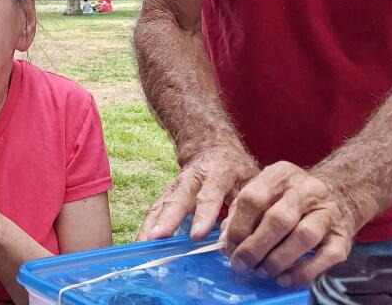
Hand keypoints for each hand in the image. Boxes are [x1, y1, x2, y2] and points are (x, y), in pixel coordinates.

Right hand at [137, 145, 257, 240]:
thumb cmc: (236, 169)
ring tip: (143, 245)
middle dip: (167, 220)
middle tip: (157, 237)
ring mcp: (176, 185)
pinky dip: (146, 226)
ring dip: (151, 224)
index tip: (196, 236)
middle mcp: (192, 178)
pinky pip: (155, 209)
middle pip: (177, 199)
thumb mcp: (250, 180)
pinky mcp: (167, 193)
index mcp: (217, 173)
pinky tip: (140, 243)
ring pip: (162, 204)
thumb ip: (244, 207)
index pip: (209, 196)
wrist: (213, 147)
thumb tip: (232, 238)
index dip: (203, 215)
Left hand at [220, 161, 354, 286]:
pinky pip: (325, 258)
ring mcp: (328, 212)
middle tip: (242, 265)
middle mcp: (306, 189)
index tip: (229, 248)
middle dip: (255, 247)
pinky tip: (284, 279)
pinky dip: (302, 272)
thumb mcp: (263, 195)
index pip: (253, 198)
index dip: (238, 227)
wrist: (338, 196)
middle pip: (278, 219)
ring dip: (277, 260)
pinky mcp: (343, 236)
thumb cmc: (288, 200)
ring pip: (303, 238)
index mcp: (280, 174)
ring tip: (262, 272)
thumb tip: (226, 244)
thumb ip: (240, 214)